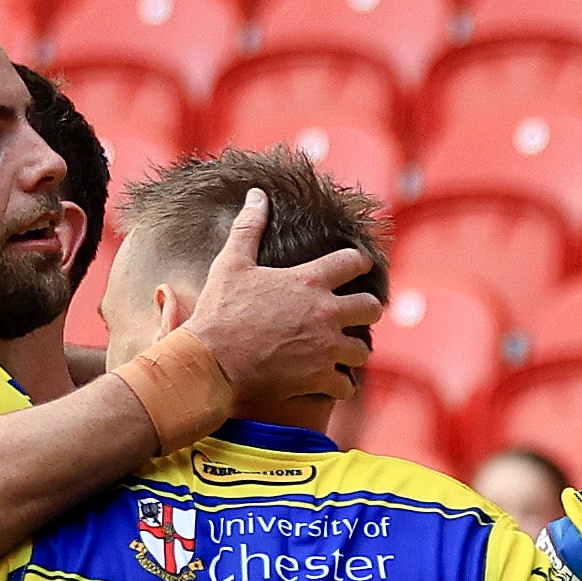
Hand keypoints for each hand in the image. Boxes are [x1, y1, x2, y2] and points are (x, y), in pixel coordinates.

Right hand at [179, 189, 384, 406]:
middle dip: (365, 309)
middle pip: (371, 307)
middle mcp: (325, 314)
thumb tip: (257, 195)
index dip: (358, 261)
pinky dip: (339, 385)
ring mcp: (325, 350)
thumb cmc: (219, 312)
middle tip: (354, 313)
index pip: (354, 261)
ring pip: (362, 350)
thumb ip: (249, 228)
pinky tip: (329, 383)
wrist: (210, 364)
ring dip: (352, 351)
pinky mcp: (318, 380)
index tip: (355, 266)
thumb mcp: (231, 264)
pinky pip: (345, 386)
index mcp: (309, 282)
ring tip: (340, 352)